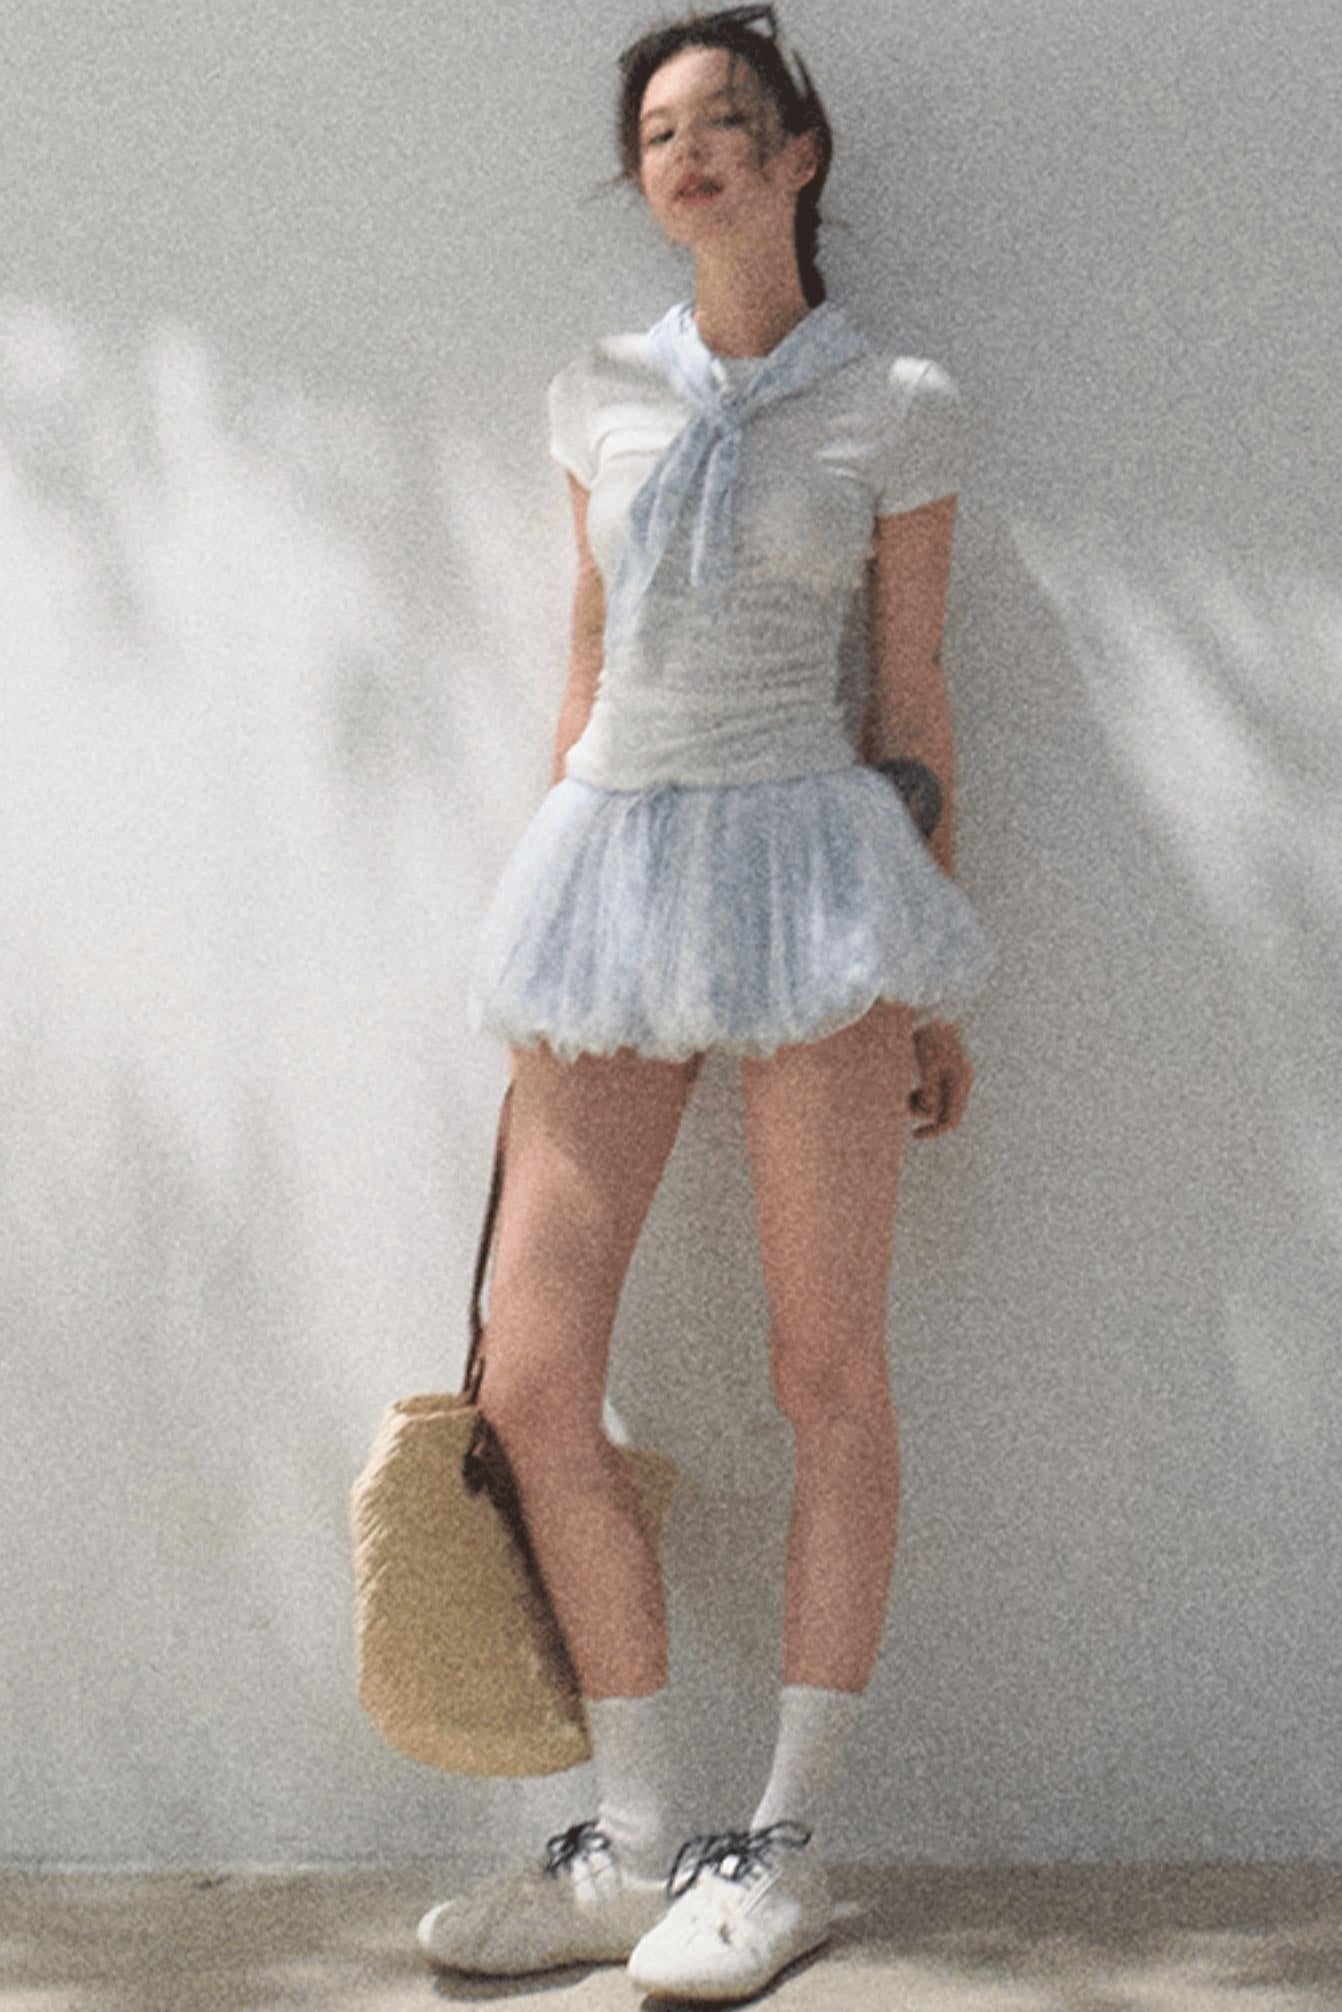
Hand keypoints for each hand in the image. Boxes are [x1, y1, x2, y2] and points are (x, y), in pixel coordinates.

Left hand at [909, 1018, 973, 1137]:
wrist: (929, 1004)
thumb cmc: (928, 1033)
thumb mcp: (927, 1065)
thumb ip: (930, 1092)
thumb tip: (929, 1113)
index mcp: (962, 1079)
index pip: (951, 1119)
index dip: (933, 1132)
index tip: (913, 1134)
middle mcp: (962, 1077)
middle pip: (944, 1110)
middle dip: (922, 1111)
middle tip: (903, 1101)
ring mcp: (954, 1070)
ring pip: (937, 1099)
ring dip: (919, 1100)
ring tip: (904, 1088)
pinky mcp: (943, 1063)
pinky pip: (933, 1087)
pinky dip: (920, 1088)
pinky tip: (907, 1079)